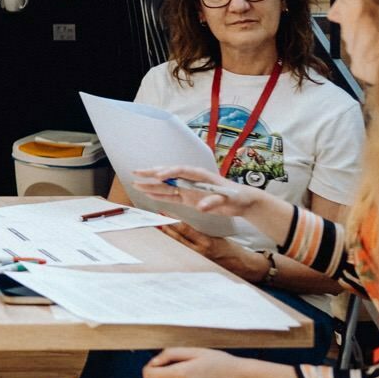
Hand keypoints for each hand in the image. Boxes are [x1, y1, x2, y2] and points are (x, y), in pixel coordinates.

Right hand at [130, 166, 262, 216]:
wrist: (243, 201)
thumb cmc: (237, 196)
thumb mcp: (228, 199)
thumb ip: (213, 201)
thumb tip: (201, 206)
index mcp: (200, 175)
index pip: (181, 171)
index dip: (169, 172)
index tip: (159, 176)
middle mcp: (191, 180)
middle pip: (169, 174)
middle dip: (152, 173)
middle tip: (137, 172)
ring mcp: (188, 189)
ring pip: (166, 186)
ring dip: (151, 184)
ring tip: (136, 183)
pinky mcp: (188, 198)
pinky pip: (171, 196)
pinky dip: (159, 195)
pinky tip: (148, 193)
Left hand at [161, 222, 267, 280]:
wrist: (243, 267)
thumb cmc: (231, 250)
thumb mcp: (218, 238)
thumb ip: (200, 233)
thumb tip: (181, 225)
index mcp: (207, 243)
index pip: (185, 230)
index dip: (172, 222)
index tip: (162, 214)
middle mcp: (199, 253)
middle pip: (176, 239)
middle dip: (163, 229)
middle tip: (151, 220)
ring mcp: (196, 260)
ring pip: (177, 246)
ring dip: (166, 236)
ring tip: (155, 228)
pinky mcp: (195, 264)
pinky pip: (182, 252)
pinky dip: (173, 244)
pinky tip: (166, 239)